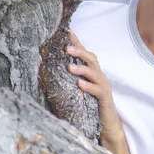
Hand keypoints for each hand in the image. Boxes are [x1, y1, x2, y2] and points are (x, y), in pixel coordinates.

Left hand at [66, 31, 123, 145]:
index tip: (67, 30)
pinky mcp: (105, 98)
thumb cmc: (90, 104)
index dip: (77, 42)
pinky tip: (79, 84)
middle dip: (80, 51)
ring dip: (82, 68)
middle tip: (66, 48)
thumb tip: (46, 72)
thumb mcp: (78, 89)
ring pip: (94, 73)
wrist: (107, 122)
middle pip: (92, 59)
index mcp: (92, 72)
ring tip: (69, 67)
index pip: (84, 53)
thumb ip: (68, 80)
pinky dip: (89, 86)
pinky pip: (97, 90)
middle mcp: (99, 76)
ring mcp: (103, 86)